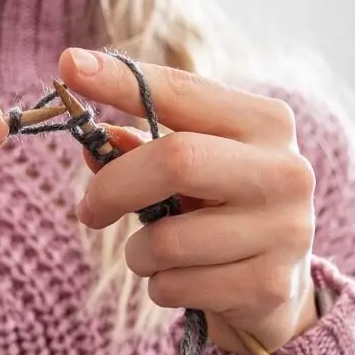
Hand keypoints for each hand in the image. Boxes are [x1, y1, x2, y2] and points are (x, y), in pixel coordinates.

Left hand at [59, 49, 318, 353]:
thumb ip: (143, 150)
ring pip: (167, 240)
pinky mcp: (268, 287)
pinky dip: (160, 287)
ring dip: (139, 253)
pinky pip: (176, 286)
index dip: (121, 81)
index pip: (182, 92)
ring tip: (156, 256)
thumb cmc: (222, 214)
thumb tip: (92, 142)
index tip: (68, 65)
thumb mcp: (191, 172)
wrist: (278, 289)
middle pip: (175, 161)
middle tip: (87, 209)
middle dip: (114, 188)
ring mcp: (284, 231)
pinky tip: (185, 282)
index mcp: (266, 123)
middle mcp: (286, 170)